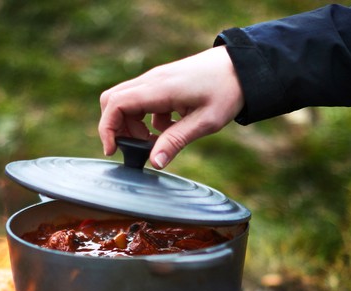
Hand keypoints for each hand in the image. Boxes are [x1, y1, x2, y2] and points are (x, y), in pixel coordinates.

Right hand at [99, 46, 244, 167]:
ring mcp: (156, 79)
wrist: (243, 66)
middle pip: (113, 101)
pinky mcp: (163, 83)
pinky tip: (169, 129)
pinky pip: (142, 102)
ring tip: (155, 142)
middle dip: (117, 128)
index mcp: (159, 88)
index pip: (116, 104)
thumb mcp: (205, 122)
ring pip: (126, 102)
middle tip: (136, 148)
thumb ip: (176, 141)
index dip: (107, 129)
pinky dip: (147, 120)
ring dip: (133, 126)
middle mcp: (152, 80)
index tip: (114, 151)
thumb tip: (154, 163)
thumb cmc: (227, 91)